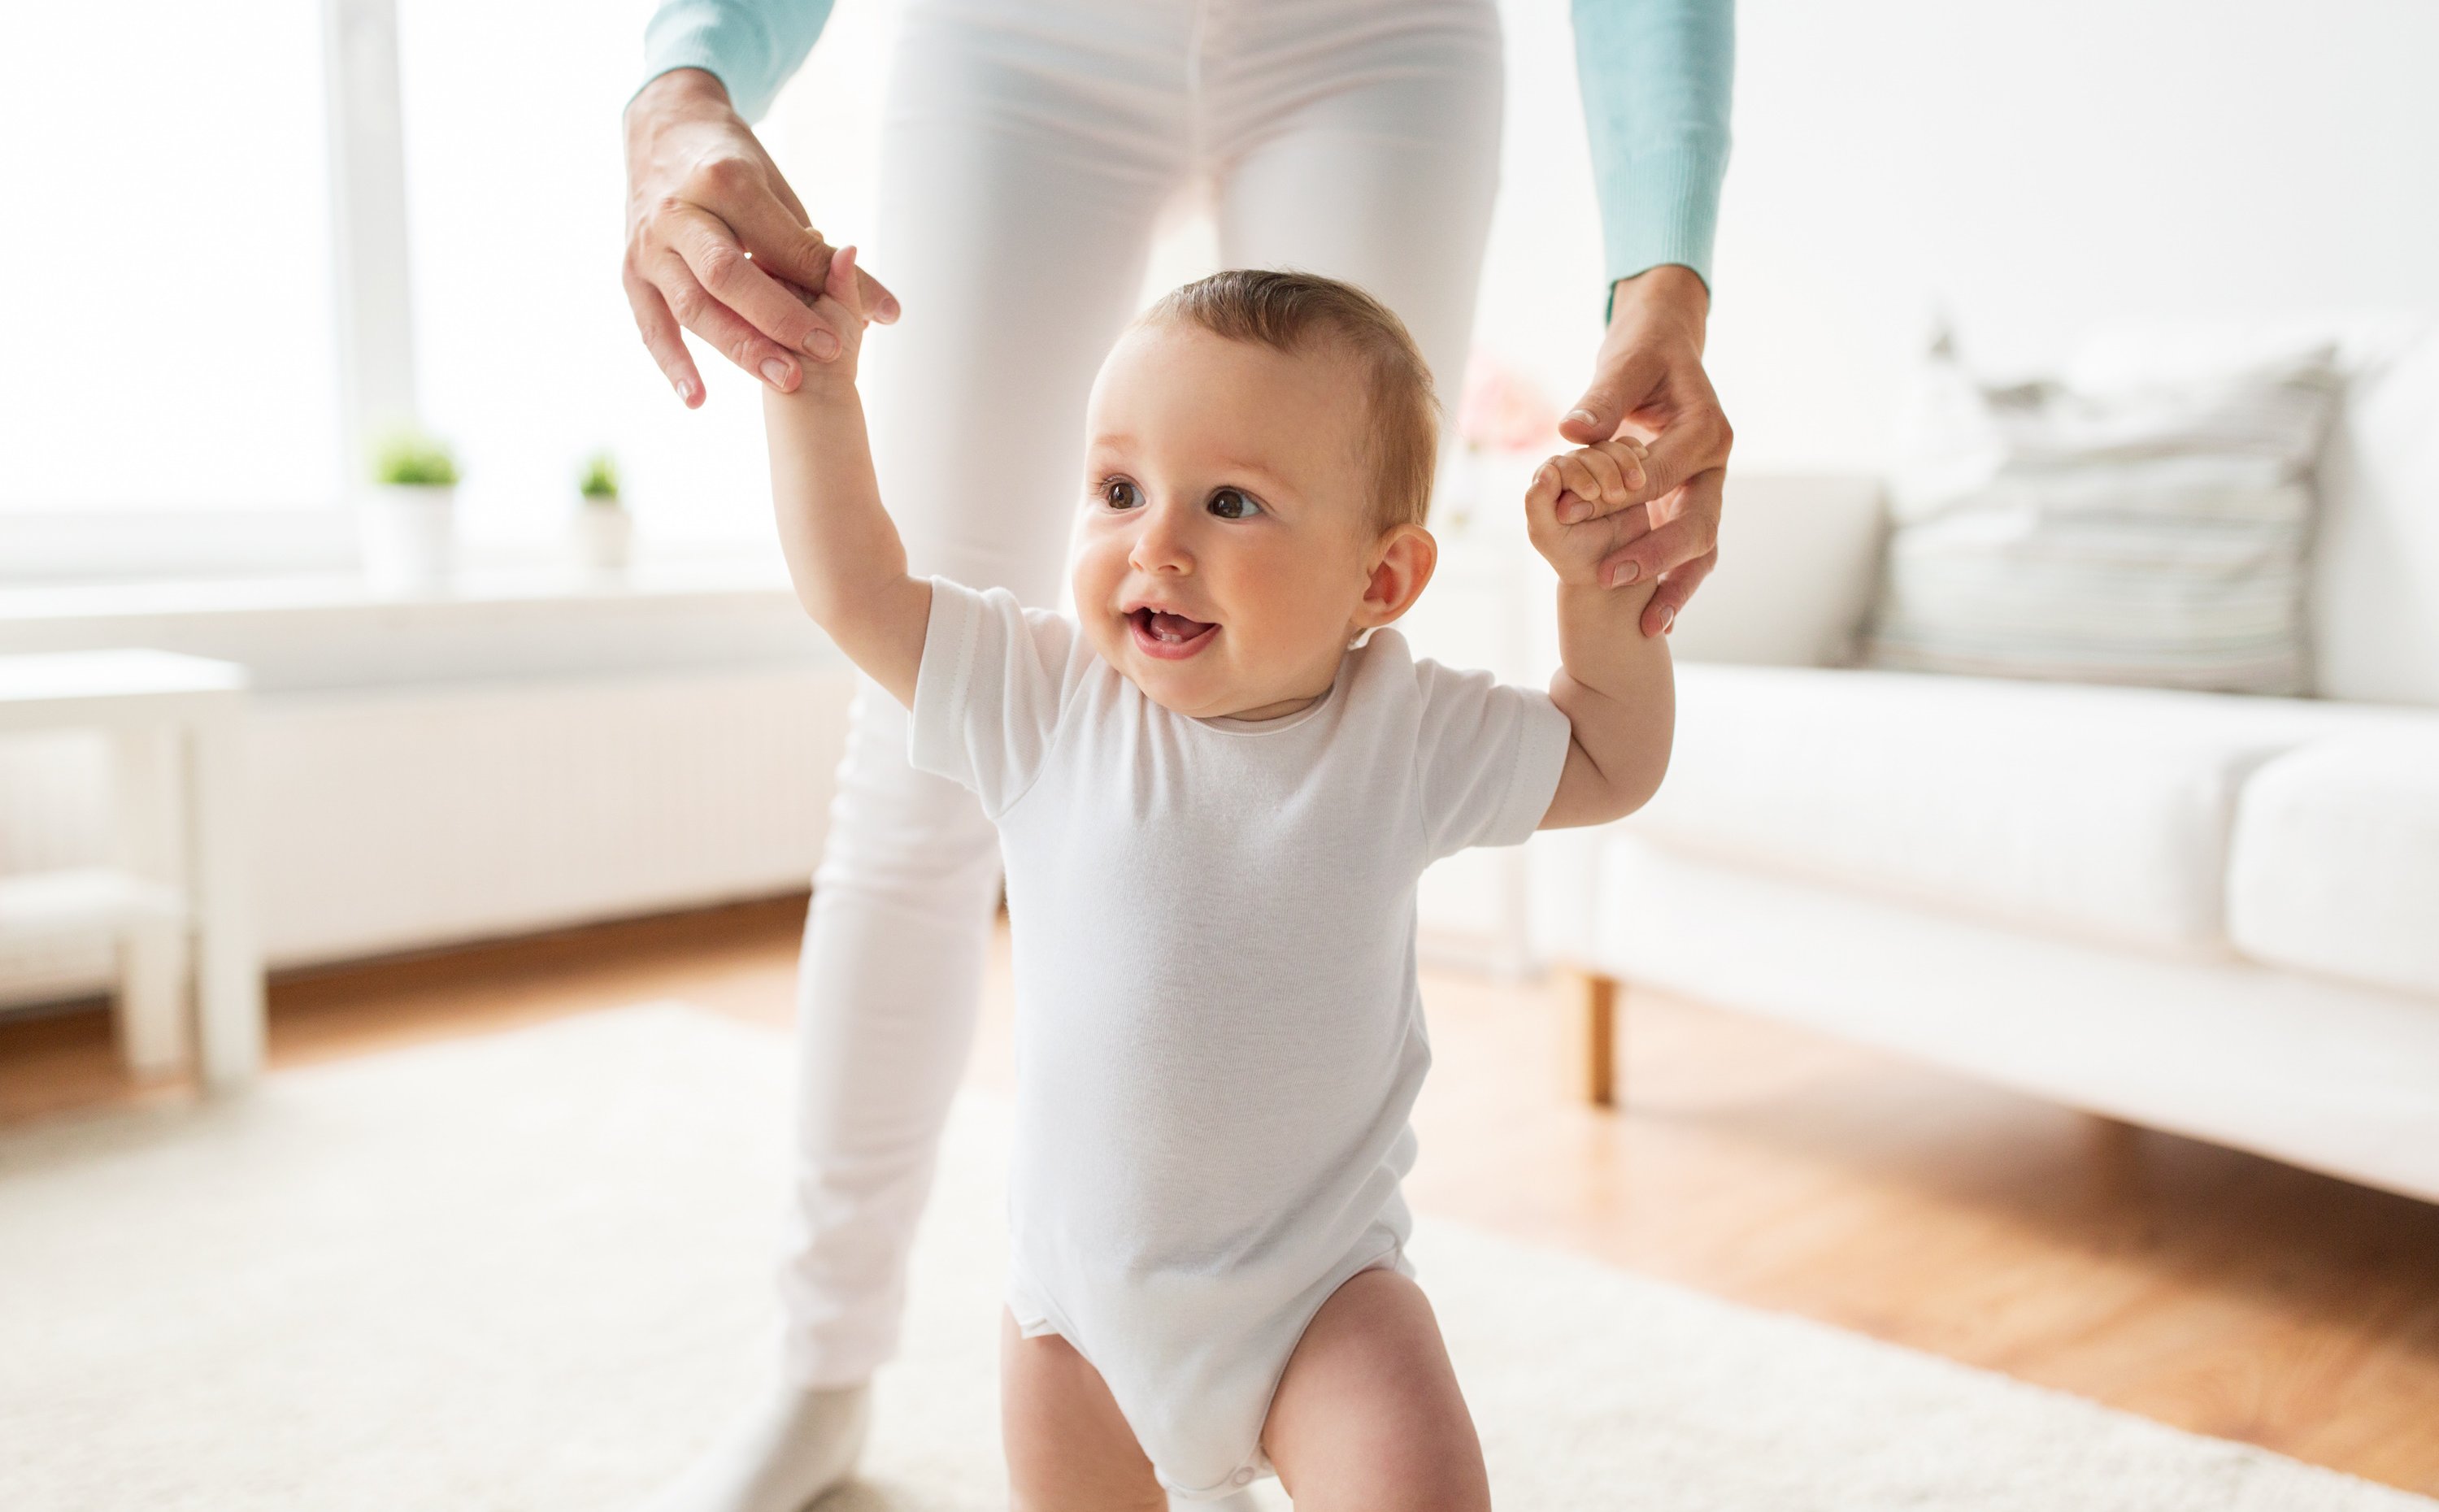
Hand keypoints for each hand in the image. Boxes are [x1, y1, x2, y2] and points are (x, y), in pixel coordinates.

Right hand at [622, 68, 900, 406]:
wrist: (662, 129)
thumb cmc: (732, 165)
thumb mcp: (777, 192)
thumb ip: (820, 253)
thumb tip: (886, 313)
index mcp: (724, 181)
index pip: (778, 243)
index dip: (819, 284)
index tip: (861, 324)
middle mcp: (680, 211)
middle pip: (728, 276)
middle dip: (779, 319)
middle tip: (827, 355)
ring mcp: (649, 244)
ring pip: (692, 305)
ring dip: (739, 348)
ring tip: (786, 382)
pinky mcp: (631, 271)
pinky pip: (650, 325)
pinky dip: (672, 364)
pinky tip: (698, 399)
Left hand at [1523, 438, 1654, 588]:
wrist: (1610, 568)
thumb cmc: (1573, 555)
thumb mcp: (1548, 535)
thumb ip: (1538, 505)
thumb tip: (1547, 471)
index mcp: (1547, 483)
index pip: (1560, 464)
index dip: (1577, 474)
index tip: (1592, 495)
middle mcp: (1571, 470)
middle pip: (1587, 453)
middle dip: (1603, 470)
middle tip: (1615, 497)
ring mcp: (1598, 468)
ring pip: (1610, 448)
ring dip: (1624, 462)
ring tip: (1635, 487)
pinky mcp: (1624, 470)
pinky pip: (1630, 449)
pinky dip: (1637, 455)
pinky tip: (1643, 469)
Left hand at [1557, 265, 1731, 635]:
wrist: (1666, 348)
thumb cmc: (1644, 352)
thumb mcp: (1625, 364)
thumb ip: (1602, 398)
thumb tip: (1573, 431)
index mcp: (1706, 429)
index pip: (1661, 472)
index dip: (1615, 494)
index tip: (1569, 512)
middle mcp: (1715, 464)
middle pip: (1698, 522)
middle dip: (1656, 555)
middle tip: (1609, 577)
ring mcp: (1707, 487)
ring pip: (1702, 546)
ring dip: (1675, 584)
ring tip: (1650, 625)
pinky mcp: (1692, 501)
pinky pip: (1690, 550)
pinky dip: (1675, 583)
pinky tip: (1656, 620)